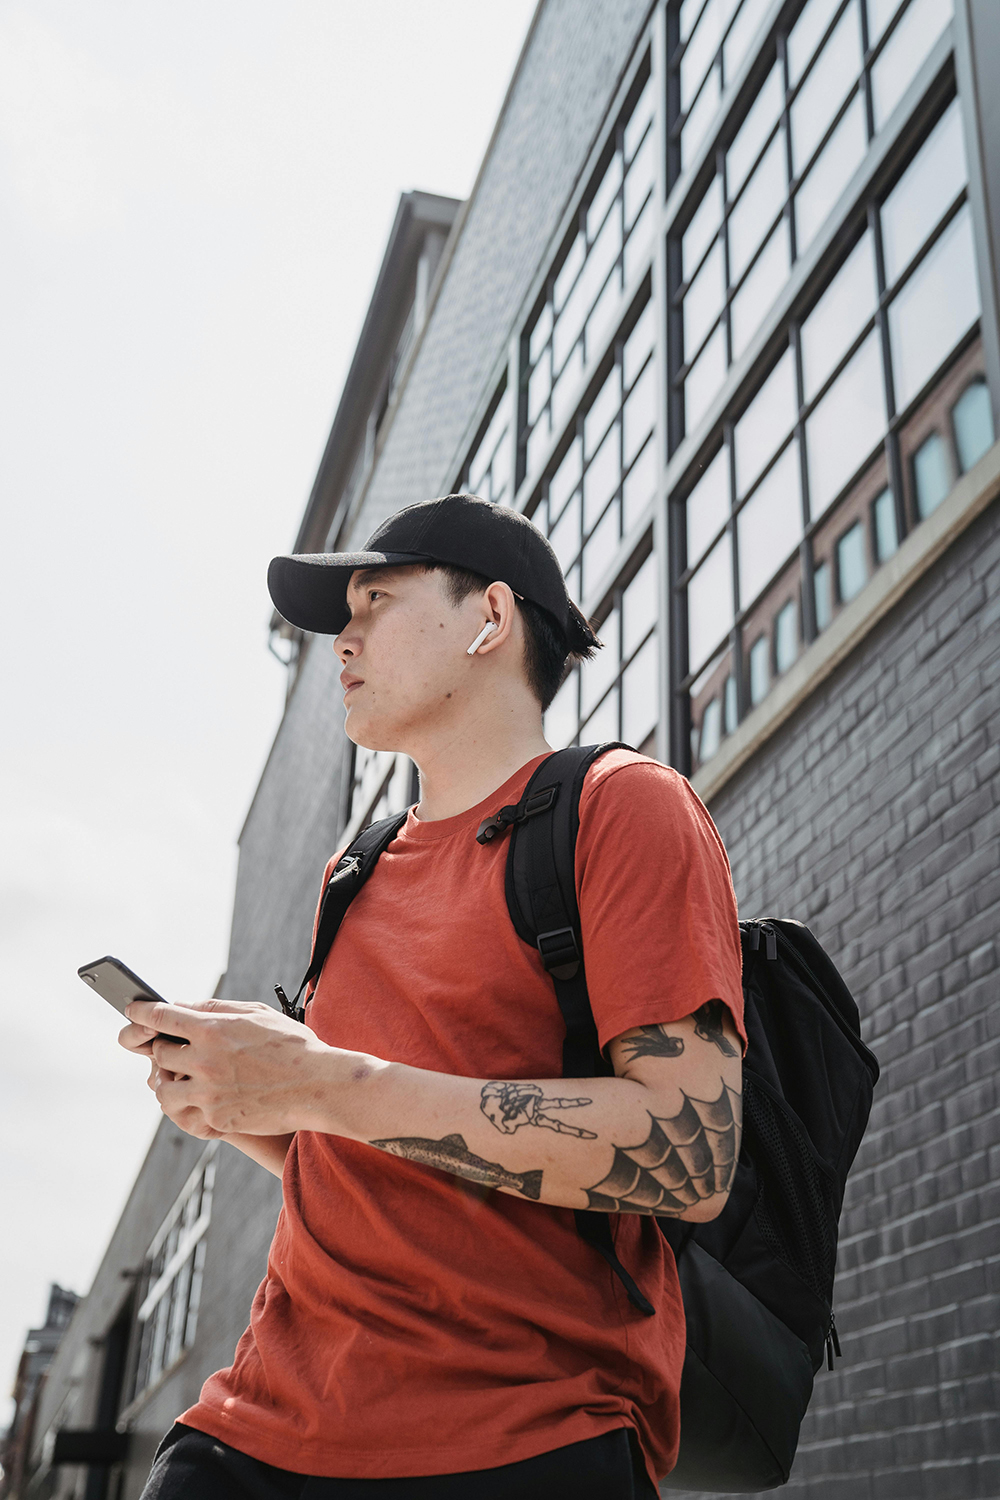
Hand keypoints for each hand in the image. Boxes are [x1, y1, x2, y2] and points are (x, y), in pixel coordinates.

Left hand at [120, 997, 339, 1139]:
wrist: (318, 1087)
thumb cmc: (292, 1046)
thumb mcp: (256, 1014)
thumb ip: (217, 1007)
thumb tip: (185, 1006)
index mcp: (212, 1029)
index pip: (161, 1016)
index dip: (140, 1011)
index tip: (131, 1009)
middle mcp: (204, 1060)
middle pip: (159, 1052)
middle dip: (164, 1047)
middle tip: (172, 1046)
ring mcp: (208, 1093)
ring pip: (163, 1089)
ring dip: (168, 1080)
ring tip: (180, 1077)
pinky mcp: (216, 1119)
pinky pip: (189, 1112)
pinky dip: (193, 1103)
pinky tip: (207, 1096)